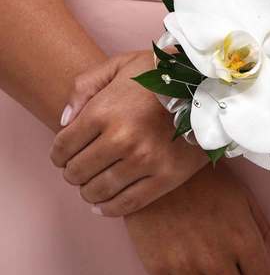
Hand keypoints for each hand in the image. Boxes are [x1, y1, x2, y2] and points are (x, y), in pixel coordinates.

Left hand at [50, 51, 206, 215]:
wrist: (207, 88)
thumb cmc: (159, 74)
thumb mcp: (119, 65)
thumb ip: (84, 88)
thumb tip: (63, 122)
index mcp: (104, 111)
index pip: (63, 146)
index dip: (57, 154)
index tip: (62, 156)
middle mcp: (122, 139)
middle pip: (77, 172)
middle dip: (72, 172)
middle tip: (78, 169)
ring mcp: (145, 161)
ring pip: (99, 191)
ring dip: (87, 191)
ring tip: (91, 185)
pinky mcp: (166, 178)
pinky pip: (127, 204)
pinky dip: (108, 209)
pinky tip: (102, 205)